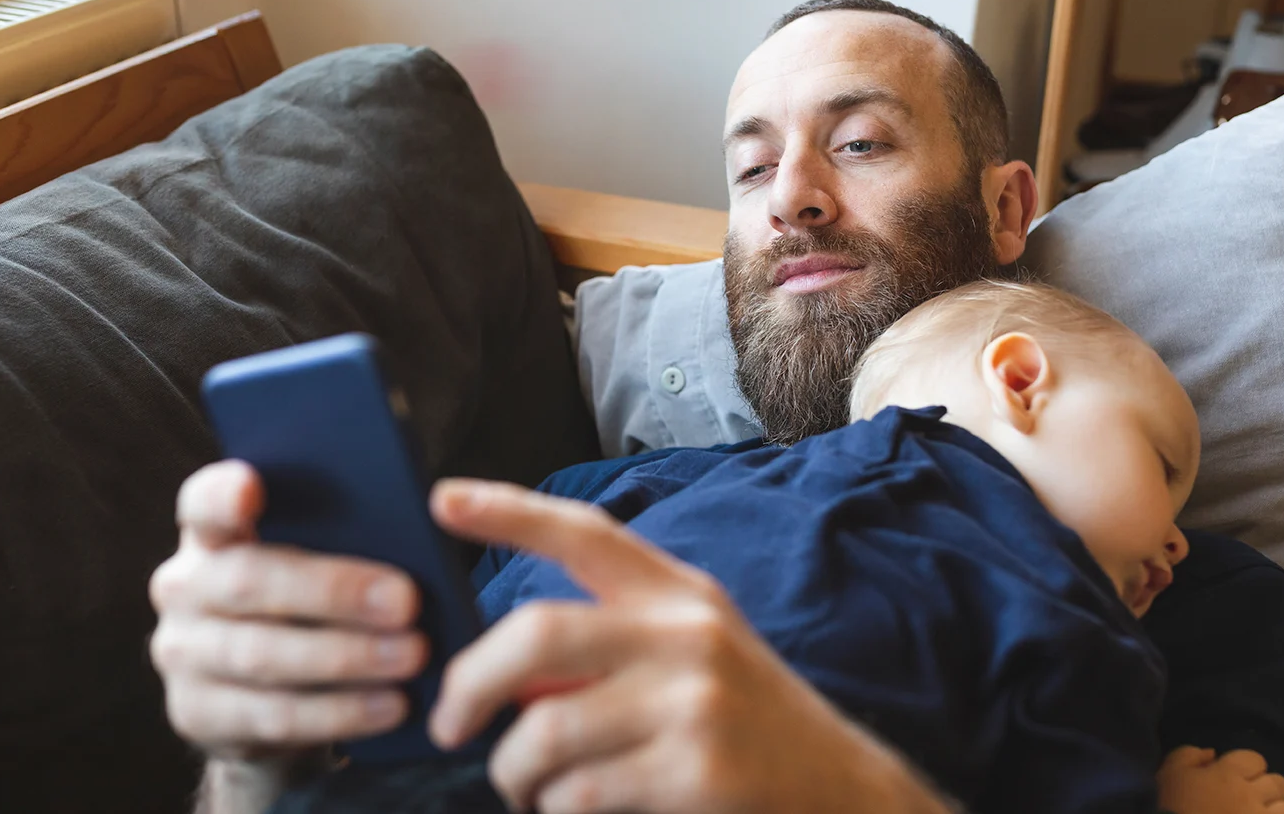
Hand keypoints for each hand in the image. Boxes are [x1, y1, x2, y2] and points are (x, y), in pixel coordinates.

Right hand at [149, 460, 429, 760]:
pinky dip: (340, 712)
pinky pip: (274, 715)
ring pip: (263, 655)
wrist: (266, 691)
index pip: (204, 501)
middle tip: (407, 602)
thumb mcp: (316, 558)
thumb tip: (412, 522)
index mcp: (211, 531)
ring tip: (413, 656)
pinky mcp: (197, 714)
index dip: (224, 494)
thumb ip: (341, 535)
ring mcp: (182, 653)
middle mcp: (184, 586)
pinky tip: (391, 705)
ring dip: (347, 658)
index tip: (253, 485)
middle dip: (333, 592)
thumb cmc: (309, 599)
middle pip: (248, 581)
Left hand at [426, 479, 952, 813]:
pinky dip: (555, 808)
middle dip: (470, 683)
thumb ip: (606, 647)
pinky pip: (578, 793)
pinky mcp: (696, 772)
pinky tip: (570, 808)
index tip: (443, 500)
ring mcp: (693, 703)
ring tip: (523, 786)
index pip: (583, 533)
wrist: (841, 789)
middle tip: (448, 722)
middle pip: (538, 633)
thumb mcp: (689, 656)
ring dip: (512, 772)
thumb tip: (503, 675)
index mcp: (677, 593)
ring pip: (544, 730)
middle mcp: (685, 634)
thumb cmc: (741, 720)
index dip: (509, 512)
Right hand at [1157, 746, 1283, 813]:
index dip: (1247, 767)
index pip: (1255, 759)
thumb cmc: (1169, 806)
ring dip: (1282, 811)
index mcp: (1227, 773)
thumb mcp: (1168, 774)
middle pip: (1278, 783)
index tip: (1236, 778)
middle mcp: (1251, 794)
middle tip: (1253, 799)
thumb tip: (1212, 753)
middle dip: (1267, 788)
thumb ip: (1188, 755)